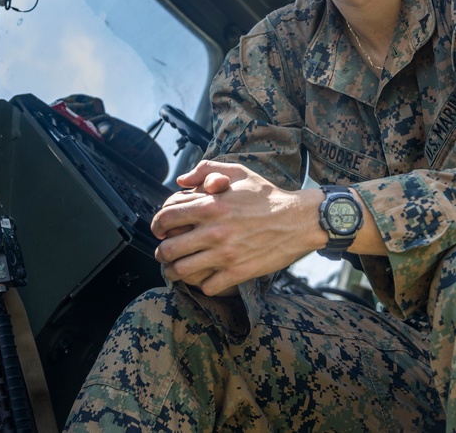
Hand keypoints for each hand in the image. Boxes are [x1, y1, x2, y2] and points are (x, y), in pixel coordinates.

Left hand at [152, 160, 323, 295]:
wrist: (299, 219)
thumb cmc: (268, 195)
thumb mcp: (238, 172)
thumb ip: (206, 170)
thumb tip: (181, 181)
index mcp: (210, 205)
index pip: (166, 218)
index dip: (156, 225)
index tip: (160, 231)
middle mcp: (214, 230)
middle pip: (168, 249)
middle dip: (161, 253)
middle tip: (164, 254)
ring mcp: (225, 253)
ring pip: (182, 271)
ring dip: (175, 272)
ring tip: (177, 270)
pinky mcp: (238, 272)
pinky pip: (207, 286)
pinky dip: (203, 284)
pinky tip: (207, 277)